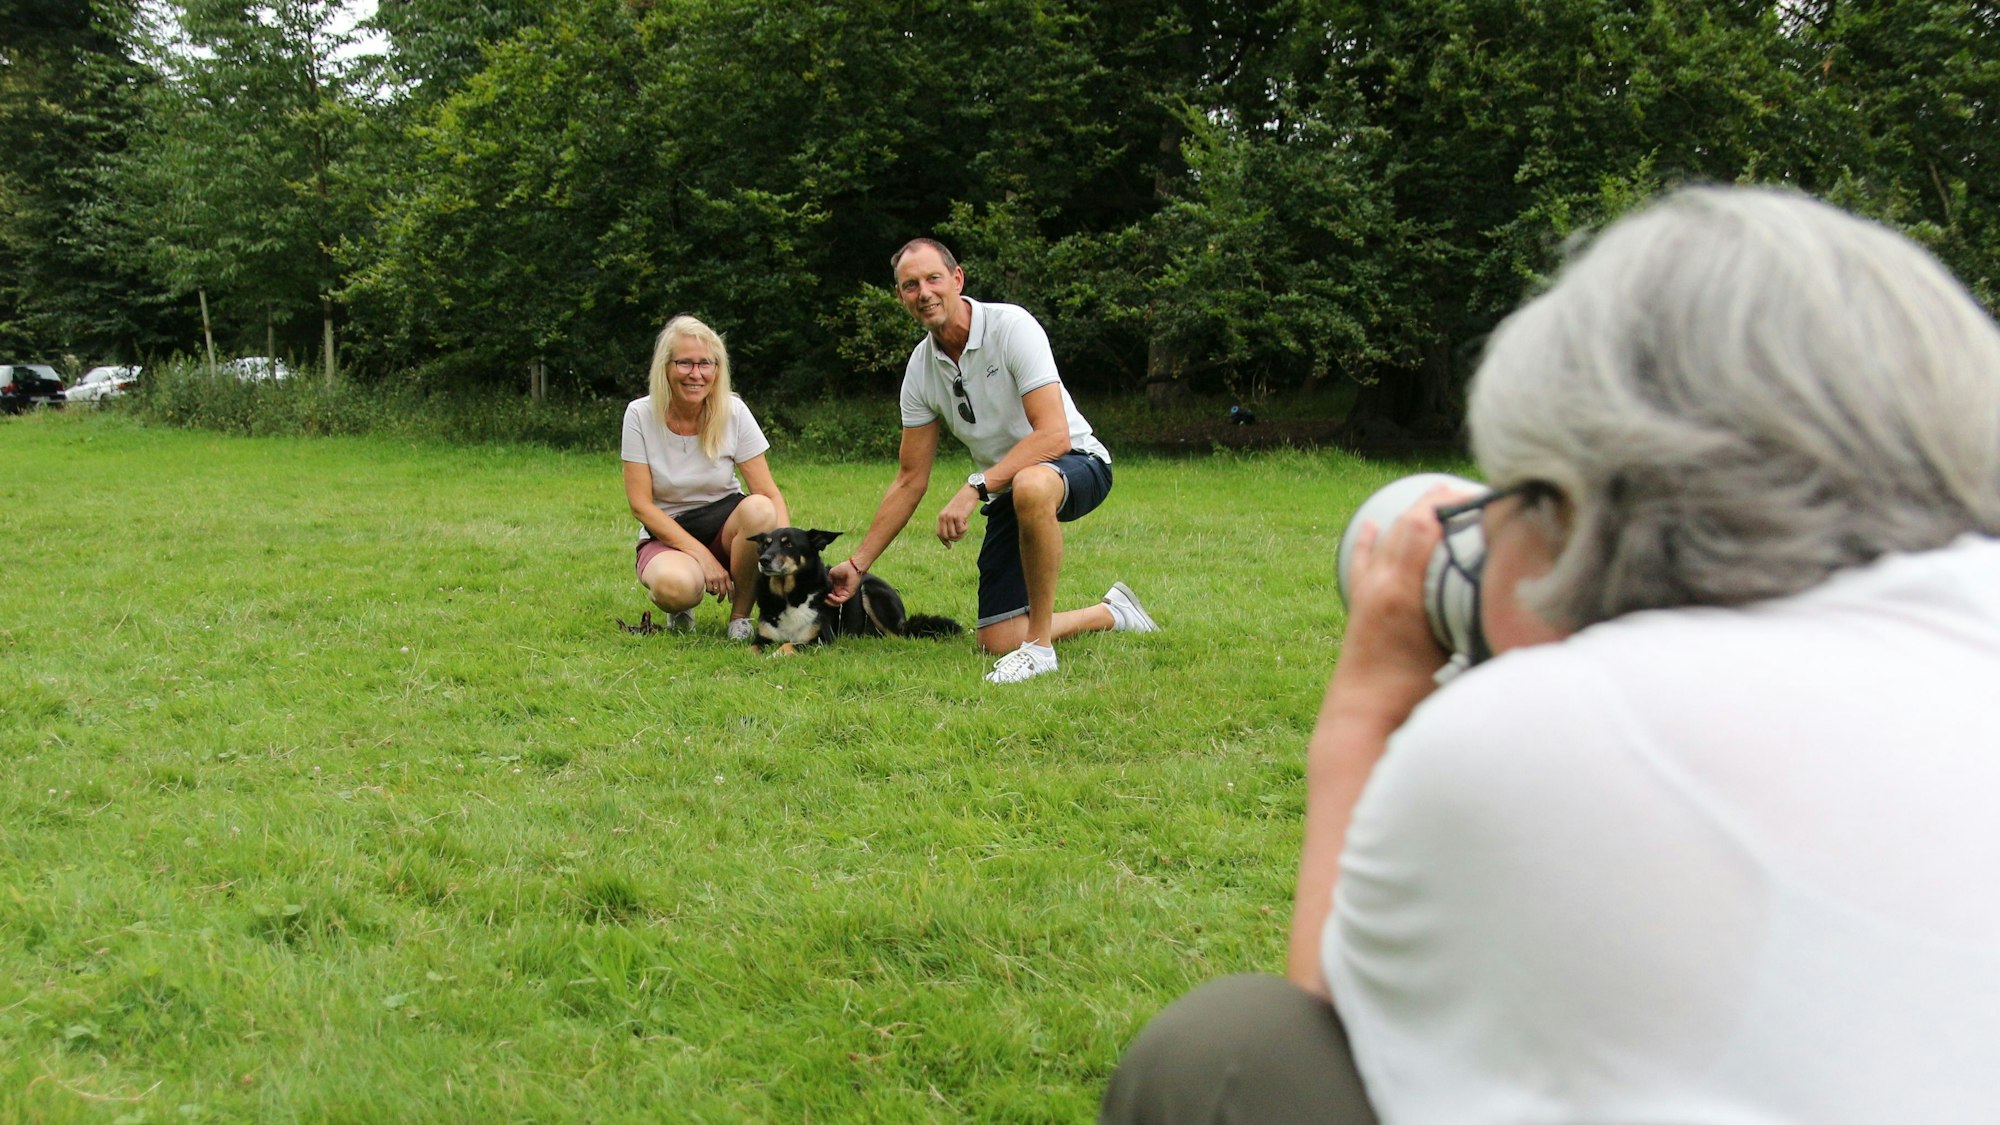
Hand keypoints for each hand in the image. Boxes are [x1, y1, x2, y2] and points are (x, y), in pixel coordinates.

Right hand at [700, 554, 731, 601]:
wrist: (704, 557)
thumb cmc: (712, 564)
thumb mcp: (721, 570)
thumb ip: (724, 577)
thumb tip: (725, 588)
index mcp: (726, 575)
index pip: (731, 588)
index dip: (732, 596)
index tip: (730, 601)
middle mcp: (721, 577)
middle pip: (723, 592)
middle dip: (721, 598)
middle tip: (719, 601)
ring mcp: (715, 578)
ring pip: (715, 592)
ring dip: (713, 593)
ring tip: (711, 591)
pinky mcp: (708, 579)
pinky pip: (709, 589)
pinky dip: (708, 590)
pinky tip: (707, 588)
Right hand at [825, 559, 860, 605]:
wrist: (851, 567)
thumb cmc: (843, 568)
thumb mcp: (831, 575)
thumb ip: (828, 582)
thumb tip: (824, 588)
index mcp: (837, 586)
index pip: (831, 595)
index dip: (825, 596)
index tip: (820, 595)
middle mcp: (840, 591)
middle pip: (833, 601)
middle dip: (827, 601)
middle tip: (822, 599)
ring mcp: (844, 593)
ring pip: (837, 603)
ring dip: (830, 602)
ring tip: (825, 599)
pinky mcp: (848, 594)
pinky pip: (841, 600)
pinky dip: (834, 600)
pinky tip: (830, 595)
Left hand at [936, 486, 977, 547]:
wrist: (969, 493)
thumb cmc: (962, 504)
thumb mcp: (952, 513)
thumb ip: (949, 523)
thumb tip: (949, 539)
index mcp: (941, 516)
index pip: (939, 533)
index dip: (944, 541)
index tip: (949, 546)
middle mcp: (944, 517)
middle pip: (947, 536)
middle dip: (955, 539)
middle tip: (962, 533)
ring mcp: (951, 516)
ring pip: (954, 535)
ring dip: (961, 533)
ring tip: (964, 525)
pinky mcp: (958, 516)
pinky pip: (961, 530)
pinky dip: (966, 528)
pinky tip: (967, 521)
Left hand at [1324, 485, 1469, 738]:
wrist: (1360, 724)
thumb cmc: (1412, 703)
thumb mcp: (1462, 669)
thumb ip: (1493, 639)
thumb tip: (1542, 624)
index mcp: (1400, 594)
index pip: (1422, 526)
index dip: (1451, 502)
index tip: (1485, 494)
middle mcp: (1379, 585)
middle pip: (1406, 523)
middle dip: (1438, 502)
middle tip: (1475, 493)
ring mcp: (1365, 595)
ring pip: (1384, 539)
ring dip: (1411, 518)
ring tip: (1441, 500)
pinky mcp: (1358, 608)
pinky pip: (1362, 563)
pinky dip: (1371, 542)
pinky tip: (1372, 526)